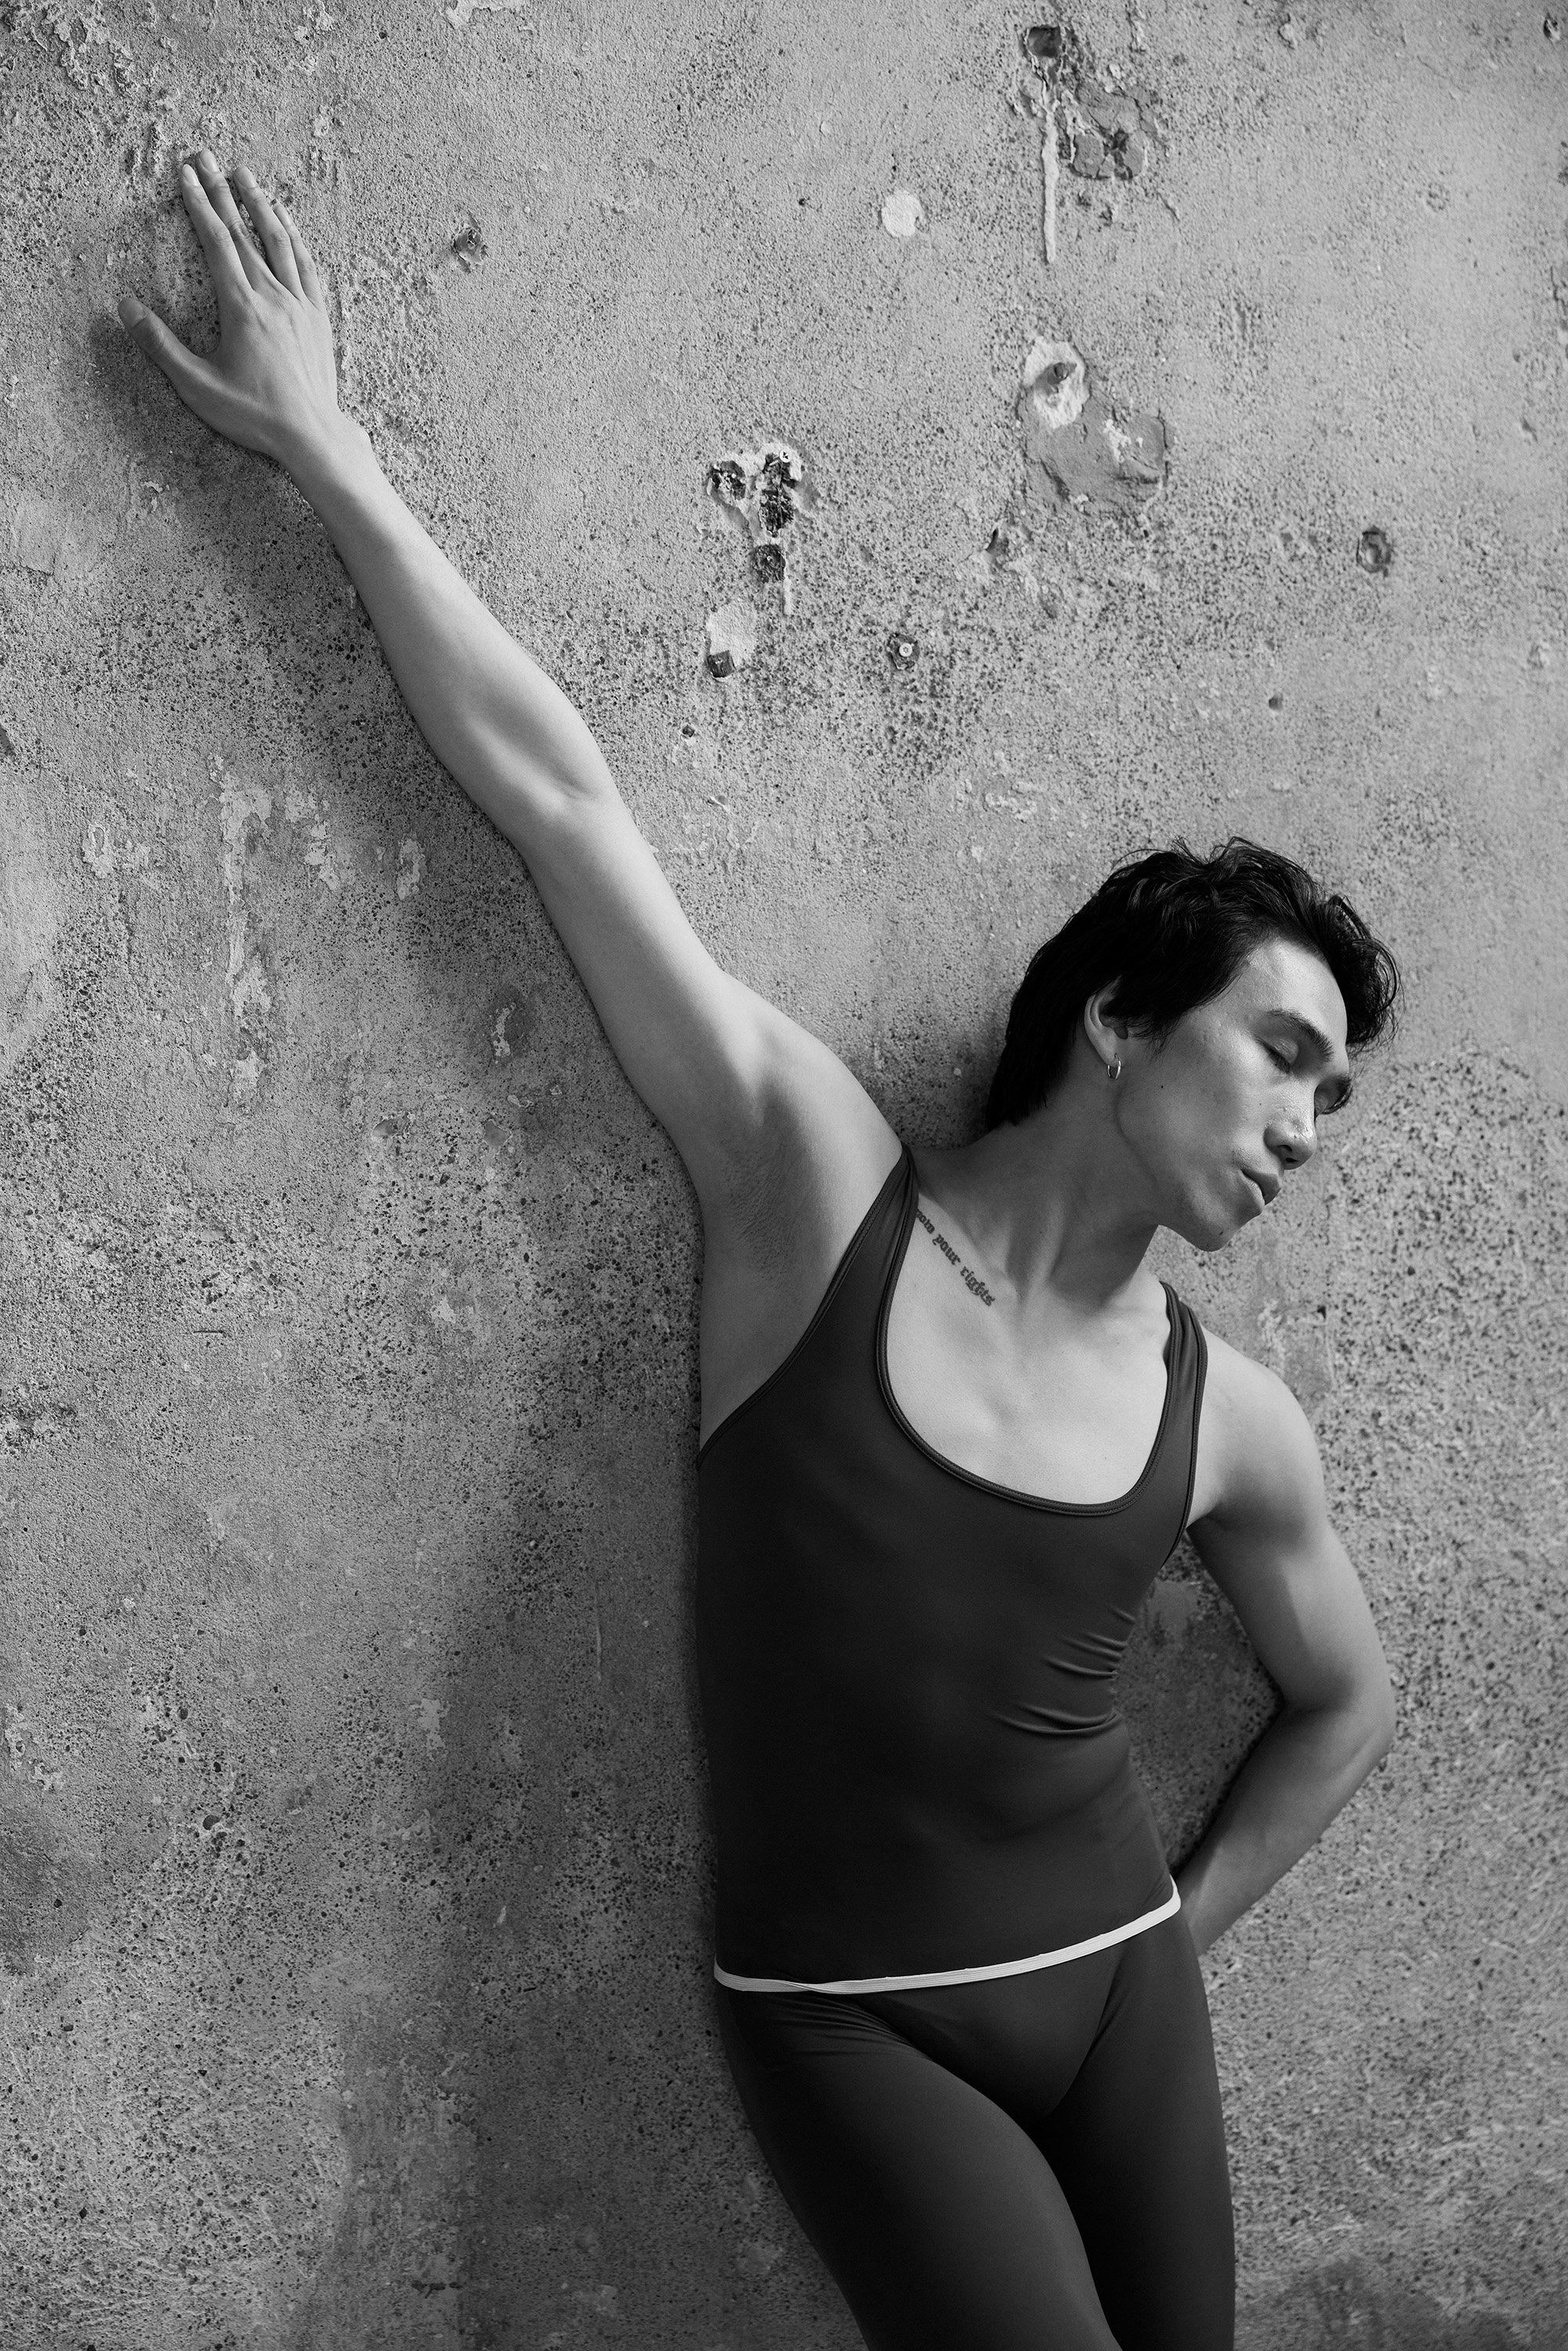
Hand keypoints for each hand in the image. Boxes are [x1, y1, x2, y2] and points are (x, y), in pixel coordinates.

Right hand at [118, 151, 345, 474]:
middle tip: (206, 156)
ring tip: (245, 174)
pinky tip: (286, 220)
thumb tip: (125, 307)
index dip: (198, 204)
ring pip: (279, 241)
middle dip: (221, 191)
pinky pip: (305, 264)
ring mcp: (299, 304)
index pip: (216, 242)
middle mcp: (272, 296)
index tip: (185, 174)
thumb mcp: (197, 386)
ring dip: (260, 203)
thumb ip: (159, 345)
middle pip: (244, 232)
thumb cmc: (254, 416)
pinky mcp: (318, 317)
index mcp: (242, 307)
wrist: (312, 436)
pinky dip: (294, 236)